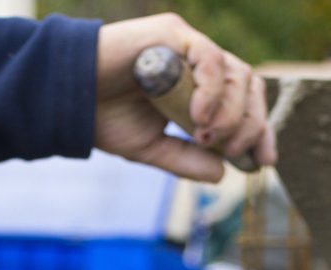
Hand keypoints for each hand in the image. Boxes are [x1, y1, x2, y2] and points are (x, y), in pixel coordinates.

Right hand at [94, 13, 276, 182]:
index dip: (259, 129)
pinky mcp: (173, 33)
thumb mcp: (153, 148)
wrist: (67, 98)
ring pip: (236, 73)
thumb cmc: (104, 117)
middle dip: (251, 123)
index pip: (244, 102)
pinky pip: (210, 58)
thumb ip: (187, 159)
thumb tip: (222, 174)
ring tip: (210, 138)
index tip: (264, 160)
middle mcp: (198, 64)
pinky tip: (200, 118)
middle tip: (235, 152)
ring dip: (232, 112)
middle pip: (248, 86)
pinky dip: (213, 91)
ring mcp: (188, 46)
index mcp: (198, 88)